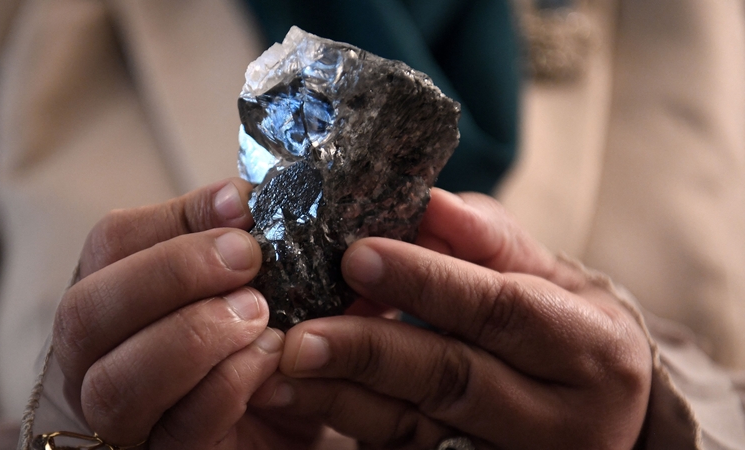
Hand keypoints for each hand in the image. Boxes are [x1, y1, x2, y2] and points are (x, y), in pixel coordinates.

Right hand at [52, 178, 320, 448]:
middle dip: (171, 274)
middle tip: (247, 257)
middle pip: (86, 312)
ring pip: (116, 383)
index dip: (175, 219)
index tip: (242, 207)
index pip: (111, 243)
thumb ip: (233, 237)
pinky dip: (229, 385)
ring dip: (195, 335)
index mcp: (113, 294)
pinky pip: (180, 428)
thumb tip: (239, 195)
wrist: (284, 411)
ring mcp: (124, 417)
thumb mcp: (245, 280)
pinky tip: (271, 358)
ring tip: (259, 313)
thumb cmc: (254, 333)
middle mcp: (96, 358)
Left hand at [251, 189, 651, 448]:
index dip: (428, 282)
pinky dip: (350, 419)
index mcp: (592, 352)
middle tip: (302, 330)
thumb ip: (491, 242)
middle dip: (371, 349)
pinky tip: (305, 396)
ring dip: (342, 396)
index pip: (503, 310)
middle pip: (454, 378)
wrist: (598, 412)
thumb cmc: (570, 329)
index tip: (358, 254)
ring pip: (418, 428)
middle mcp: (561, 420)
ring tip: (282, 369)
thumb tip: (428, 204)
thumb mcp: (553, 279)